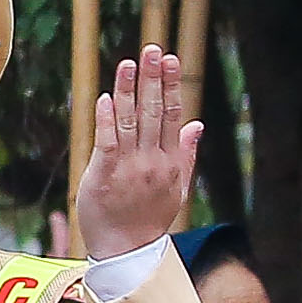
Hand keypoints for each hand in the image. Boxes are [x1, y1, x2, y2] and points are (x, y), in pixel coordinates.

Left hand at [73, 46, 198, 258]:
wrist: (126, 252)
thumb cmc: (149, 219)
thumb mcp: (176, 188)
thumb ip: (186, 154)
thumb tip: (197, 125)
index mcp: (171, 162)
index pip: (173, 115)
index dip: (171, 85)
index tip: (171, 60)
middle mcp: (152, 161)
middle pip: (154, 112)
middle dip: (153, 79)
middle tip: (153, 50)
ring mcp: (129, 168)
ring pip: (130, 121)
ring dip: (129, 90)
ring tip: (128, 64)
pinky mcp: (104, 175)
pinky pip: (107, 142)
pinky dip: (106, 119)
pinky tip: (107, 98)